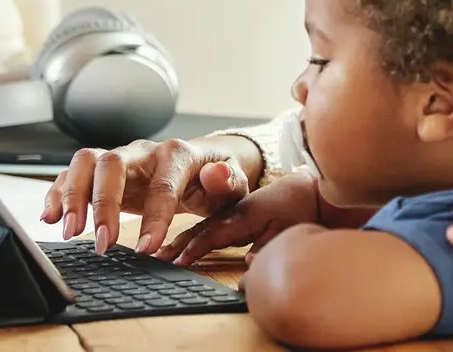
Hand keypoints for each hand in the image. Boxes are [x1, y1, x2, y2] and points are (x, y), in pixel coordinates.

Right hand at [38, 134, 261, 255]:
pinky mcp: (102, 172)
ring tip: (69, 232)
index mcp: (177, 154)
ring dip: (72, 196)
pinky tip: (50, 218)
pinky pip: (71, 174)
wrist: (201, 167)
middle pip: (112, 163)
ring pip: (86, 163)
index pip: (162, 183)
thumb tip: (216, 174)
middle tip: (102, 244)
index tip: (146, 250)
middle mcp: (143, 152)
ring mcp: (119, 159)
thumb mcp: (232, 183)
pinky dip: (56, 193)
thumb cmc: (215, 180)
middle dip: (102, 203)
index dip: (154, 216)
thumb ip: (228, 180)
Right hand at [155, 173, 322, 265]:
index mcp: (242, 214)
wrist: (302, 187)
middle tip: (150, 258)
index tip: (175, 262)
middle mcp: (229, 211)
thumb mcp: (288, 229)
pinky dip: (183, 235)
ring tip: (152, 253)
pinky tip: (169, 243)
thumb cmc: (296, 207)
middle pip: (196, 229)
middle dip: (173, 244)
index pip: (213, 232)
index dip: (194, 249)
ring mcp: (227, 212)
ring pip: (195, 227)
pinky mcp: (227, 214)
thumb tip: (251, 265)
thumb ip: (268, 247)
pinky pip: (199, 226)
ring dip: (173, 240)